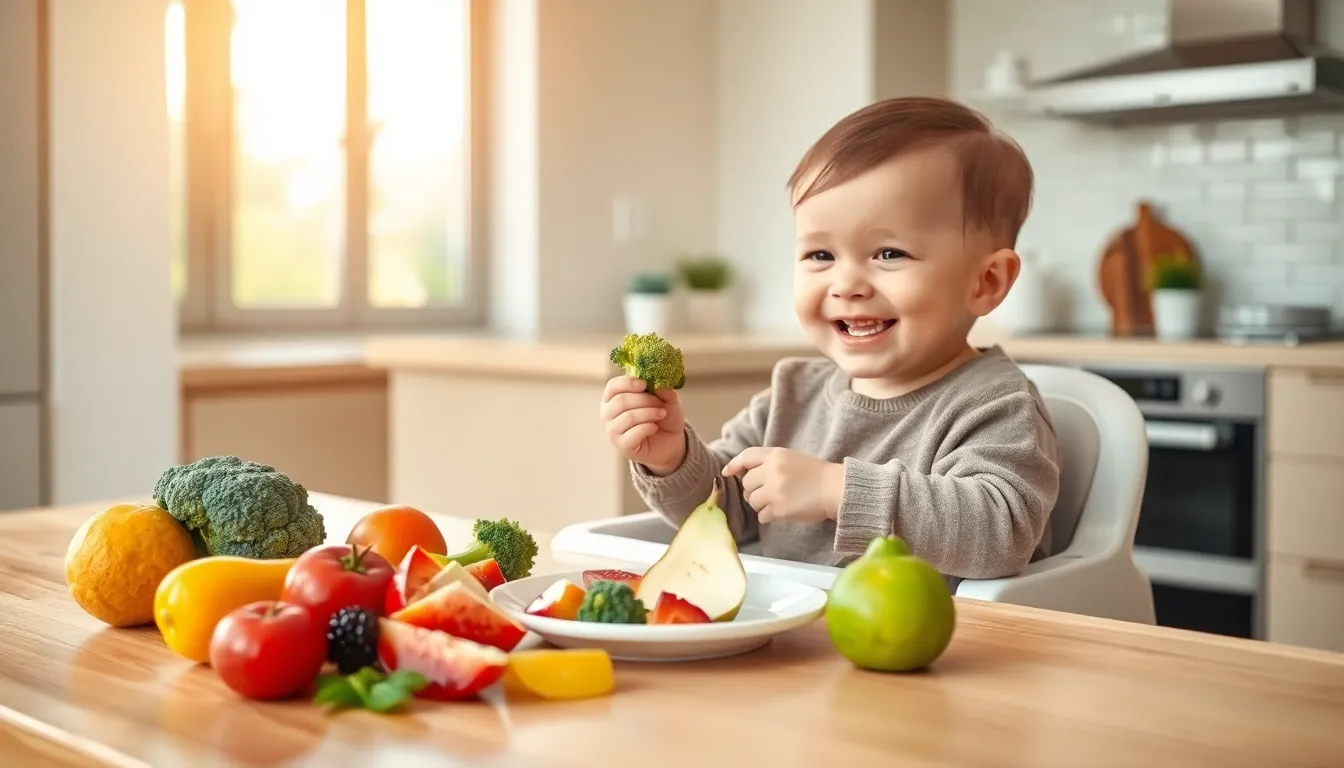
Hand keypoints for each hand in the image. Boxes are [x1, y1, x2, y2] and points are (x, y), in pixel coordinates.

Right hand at [600, 375, 686, 474]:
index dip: (627, 383)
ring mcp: (612, 431)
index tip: (644, 384)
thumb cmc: (663, 417)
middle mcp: (608, 414)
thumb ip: (663, 390)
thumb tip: (657, 384)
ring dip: (649, 413)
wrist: (670, 441)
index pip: (613, 386)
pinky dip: (648, 427)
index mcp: (613, 398)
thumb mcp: (668, 399)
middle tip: (661, 404)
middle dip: (645, 400)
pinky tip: (654, 428)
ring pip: (628, 416)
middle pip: (621, 400)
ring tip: (661, 414)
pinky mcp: (622, 445)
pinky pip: (634, 433)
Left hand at [721, 448, 843, 524]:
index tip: (727, 473)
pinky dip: (770, 516)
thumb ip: (768, 463)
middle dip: (754, 490)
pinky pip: (762, 516)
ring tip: (778, 502)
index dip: (734, 465)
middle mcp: (772, 471)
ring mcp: (775, 490)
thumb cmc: (815, 475)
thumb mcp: (790, 458)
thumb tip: (739, 473)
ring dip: (761, 504)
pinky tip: (782, 512)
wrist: (835, 489)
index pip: (747, 456)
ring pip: (752, 501)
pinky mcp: (779, 509)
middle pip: (747, 483)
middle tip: (769, 493)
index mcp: (776, 455)